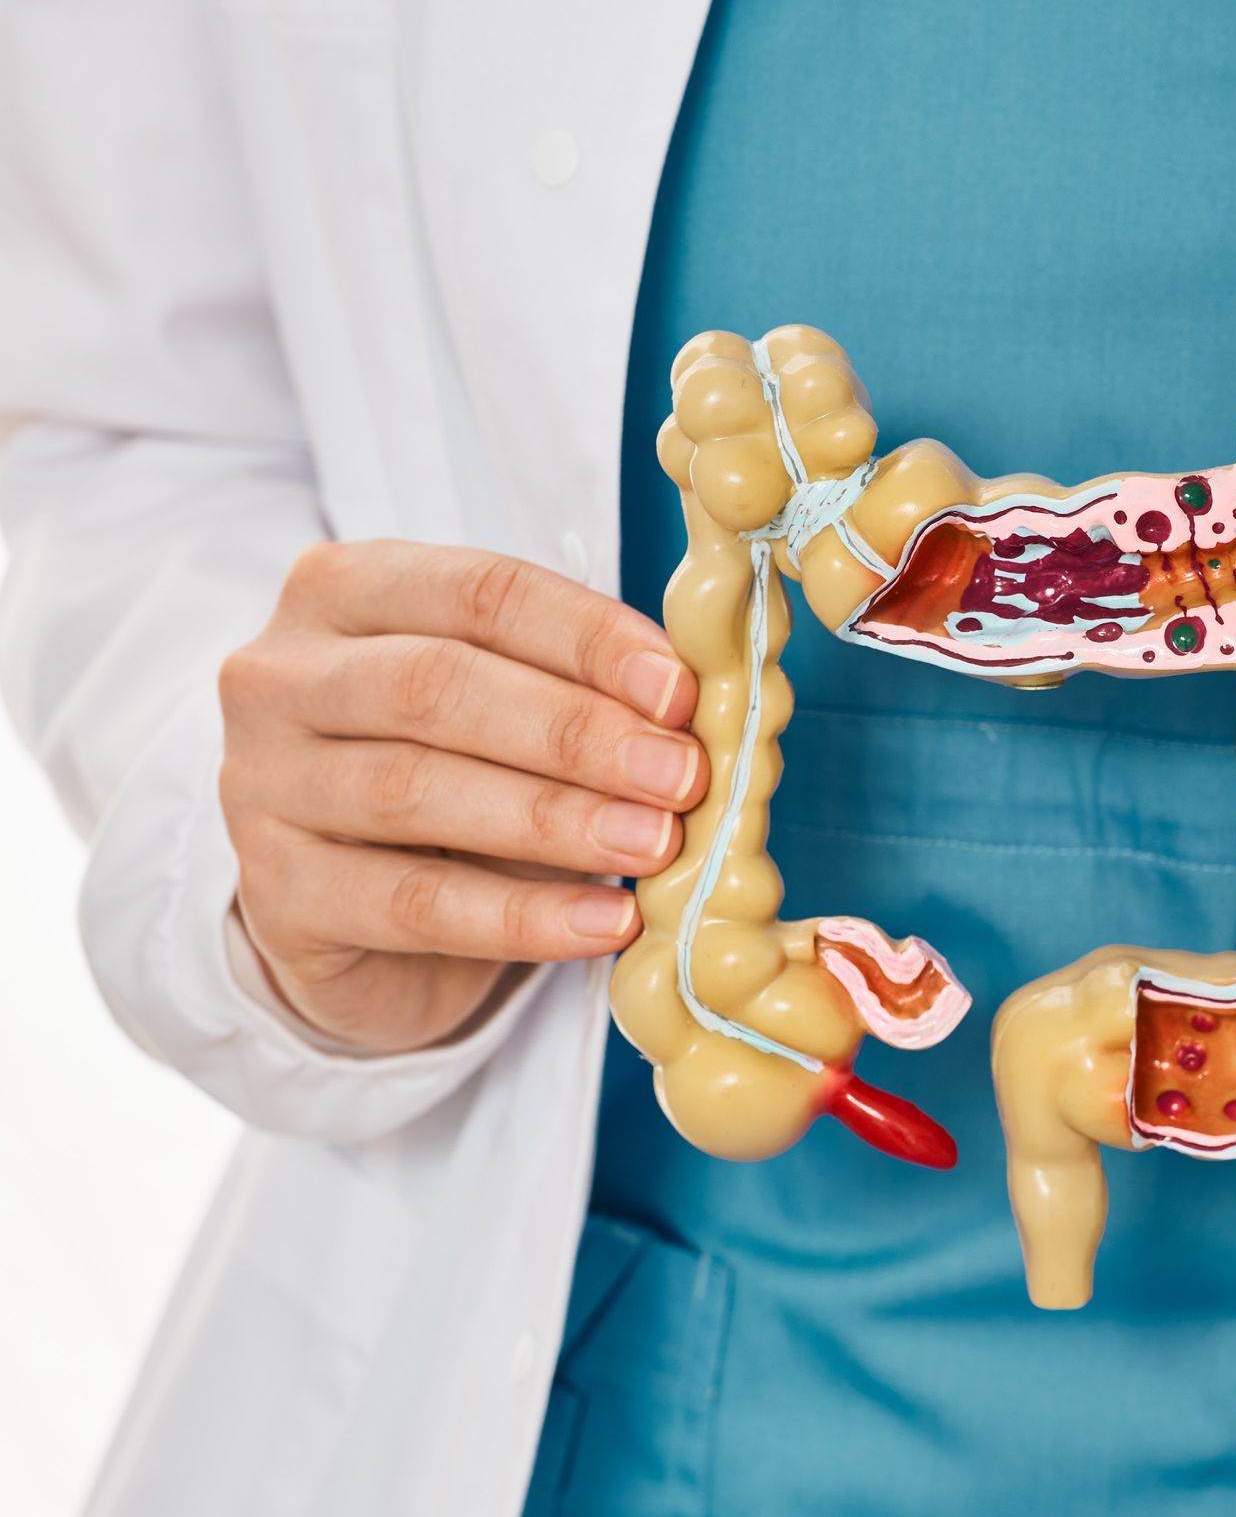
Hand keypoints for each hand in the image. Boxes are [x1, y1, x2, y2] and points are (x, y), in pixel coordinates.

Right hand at [218, 540, 704, 1054]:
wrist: (356, 921)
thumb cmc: (452, 784)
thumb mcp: (508, 717)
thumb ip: (578, 695)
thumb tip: (693, 711)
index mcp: (342, 591)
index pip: (476, 592)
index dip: (585, 639)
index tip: (679, 690)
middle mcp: (281, 676)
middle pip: (437, 686)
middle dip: (576, 732)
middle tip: (679, 777)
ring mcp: (261, 784)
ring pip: (417, 791)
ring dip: (555, 820)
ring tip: (655, 845)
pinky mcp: (275, 894)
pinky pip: (413, 904)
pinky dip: (522, 916)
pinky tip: (605, 924)